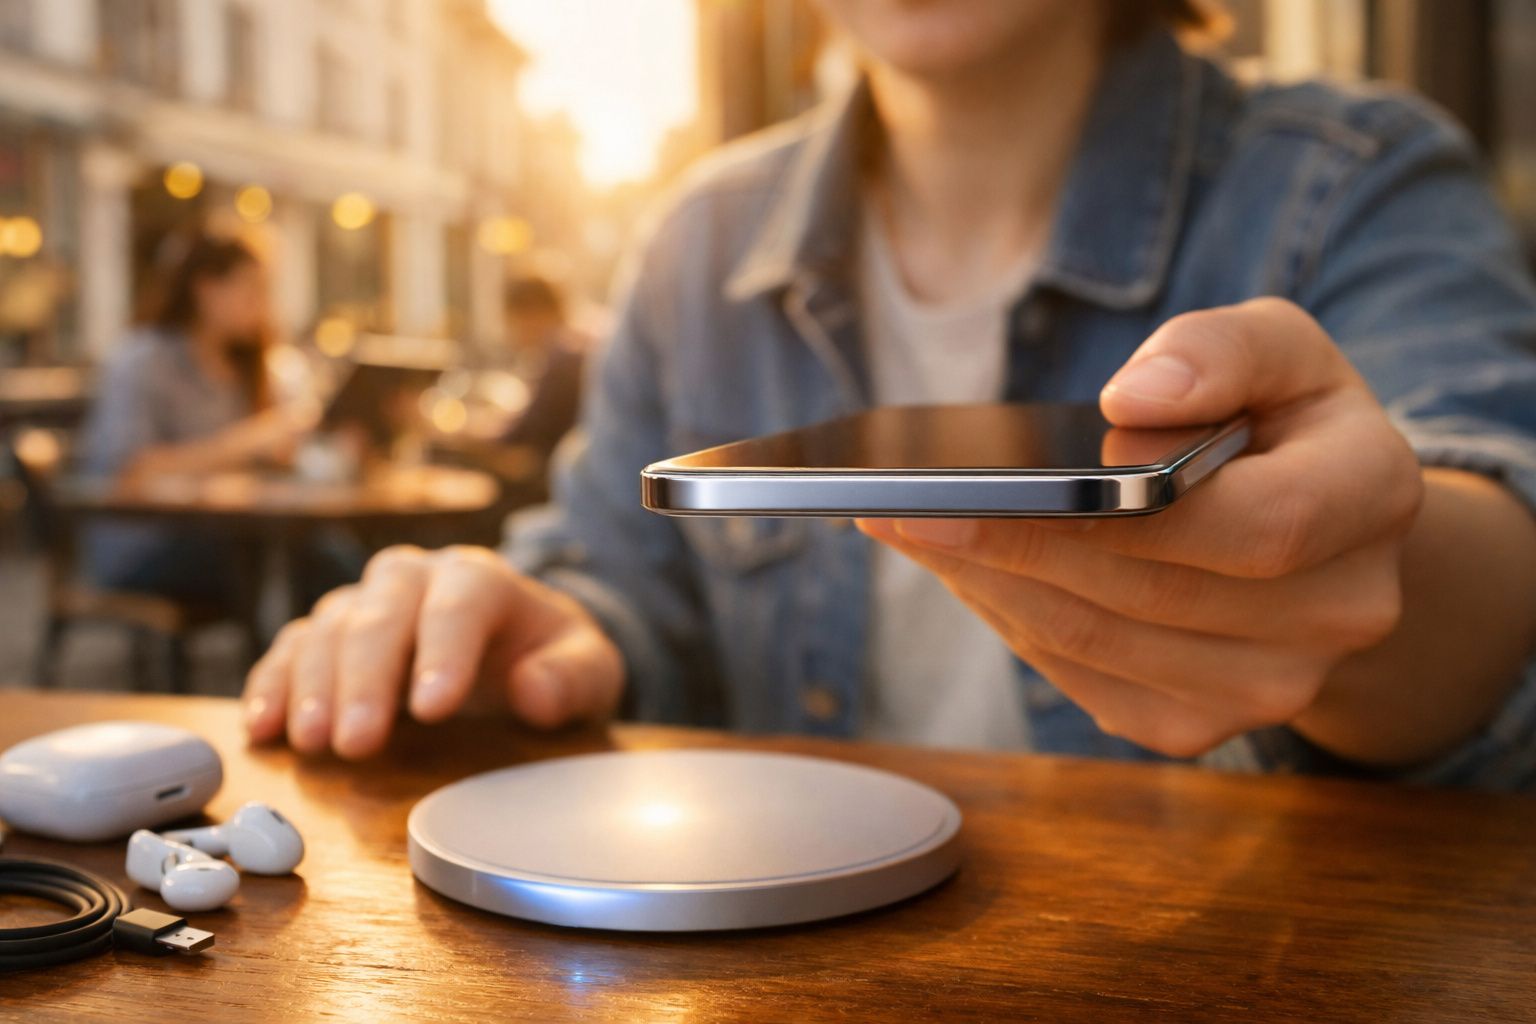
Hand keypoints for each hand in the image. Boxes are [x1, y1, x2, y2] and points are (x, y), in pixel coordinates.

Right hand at [242, 545, 624, 758]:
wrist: (518, 649)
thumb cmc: (551, 659)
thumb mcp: (589, 670)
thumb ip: (573, 678)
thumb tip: (535, 691)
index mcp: (482, 579)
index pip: (460, 602)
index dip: (444, 651)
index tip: (433, 708)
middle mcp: (416, 579)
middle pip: (381, 613)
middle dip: (365, 678)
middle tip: (356, 742)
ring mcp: (367, 603)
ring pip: (329, 628)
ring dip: (314, 686)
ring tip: (313, 744)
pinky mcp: (330, 635)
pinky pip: (291, 649)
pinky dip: (273, 684)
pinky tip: (264, 728)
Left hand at [858, 298, 1423, 757]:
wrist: (1317, 524)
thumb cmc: (1280, 419)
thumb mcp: (1274, 345)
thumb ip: (1219, 349)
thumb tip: (1135, 399)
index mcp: (1373, 498)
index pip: (1254, 525)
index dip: (1116, 512)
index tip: (991, 484)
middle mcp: (1340, 612)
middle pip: (1150, 594)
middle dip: (1010, 547)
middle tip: (902, 506)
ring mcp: (1274, 686)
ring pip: (1099, 644)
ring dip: (992, 587)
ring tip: (913, 531)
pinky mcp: (1202, 724)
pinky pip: (1084, 682)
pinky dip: (1013, 626)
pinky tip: (966, 572)